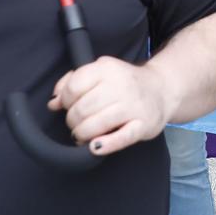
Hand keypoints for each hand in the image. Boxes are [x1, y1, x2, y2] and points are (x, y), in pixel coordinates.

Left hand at [49, 57, 173, 155]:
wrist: (162, 89)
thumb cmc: (124, 83)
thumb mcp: (99, 72)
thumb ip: (72, 82)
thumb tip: (53, 102)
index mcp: (106, 68)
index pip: (74, 87)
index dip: (65, 101)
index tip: (68, 106)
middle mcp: (121, 85)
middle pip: (82, 109)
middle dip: (72, 122)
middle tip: (76, 125)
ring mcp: (134, 105)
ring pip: (96, 124)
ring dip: (82, 135)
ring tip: (83, 136)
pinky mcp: (144, 125)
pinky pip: (122, 138)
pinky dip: (106, 144)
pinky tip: (96, 146)